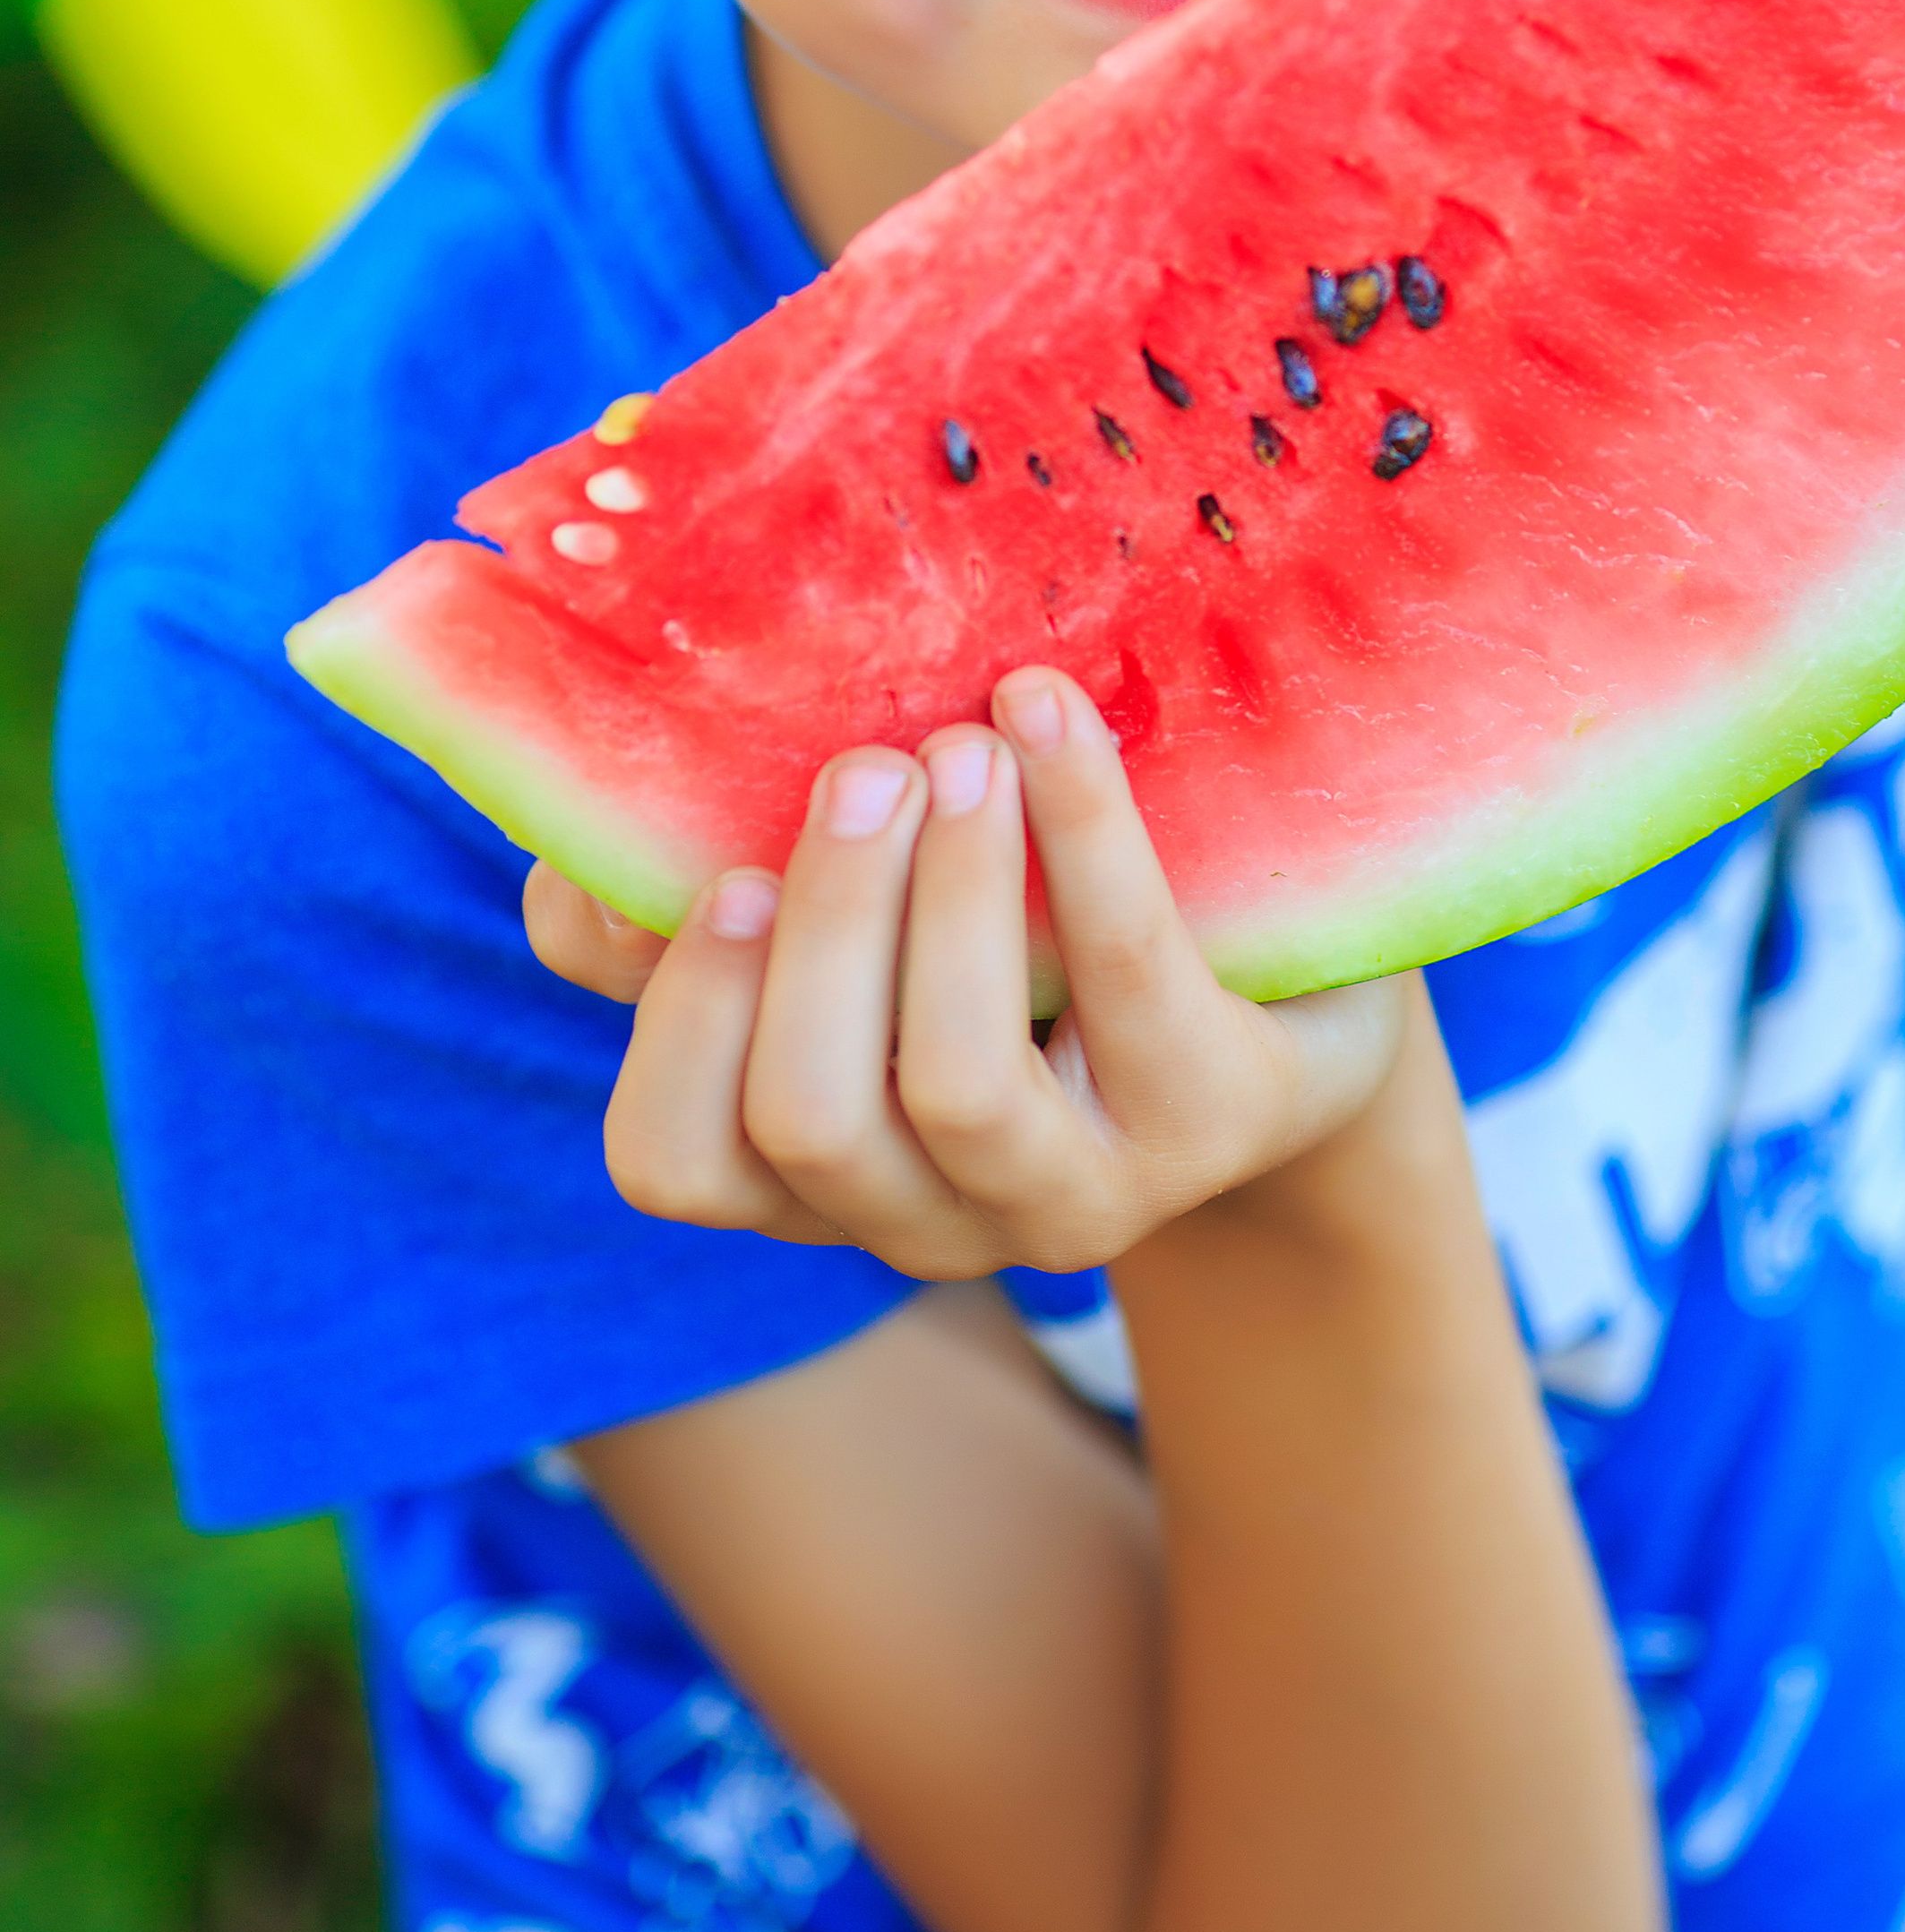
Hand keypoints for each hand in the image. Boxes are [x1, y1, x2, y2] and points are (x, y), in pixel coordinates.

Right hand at [527, 668, 1407, 1278]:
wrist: (1294, 1006)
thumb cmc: (1038, 940)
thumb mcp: (874, 934)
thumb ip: (727, 903)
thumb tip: (583, 863)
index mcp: (818, 1172)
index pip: (673, 1160)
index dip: (671, 1022)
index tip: (718, 869)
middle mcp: (931, 1216)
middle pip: (803, 1117)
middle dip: (822, 928)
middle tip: (862, 766)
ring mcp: (1077, 1189)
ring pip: (950, 1084)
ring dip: (940, 895)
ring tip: (957, 748)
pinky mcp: (1213, 1119)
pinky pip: (1124, 973)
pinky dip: (1076, 826)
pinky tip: (1046, 715)